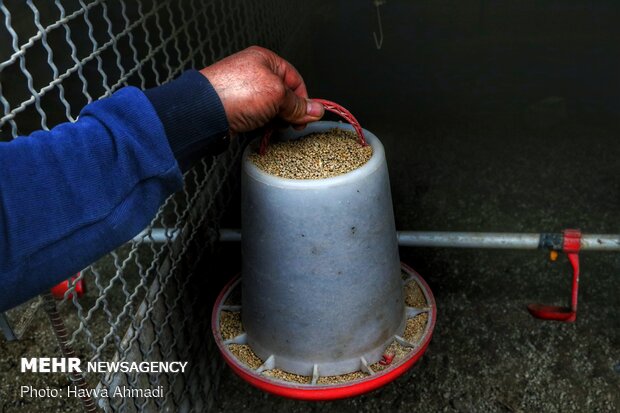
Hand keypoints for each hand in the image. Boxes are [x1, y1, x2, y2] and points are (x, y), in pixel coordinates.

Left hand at [199, 46, 323, 132]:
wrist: (204, 112)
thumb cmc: (233, 93)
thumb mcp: (277, 95)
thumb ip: (298, 104)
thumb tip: (314, 110)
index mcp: (265, 59)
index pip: (295, 79)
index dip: (304, 98)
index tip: (307, 116)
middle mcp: (254, 73)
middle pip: (284, 95)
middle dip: (290, 111)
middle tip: (292, 123)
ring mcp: (245, 91)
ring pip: (272, 108)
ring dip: (277, 120)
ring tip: (275, 126)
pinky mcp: (237, 108)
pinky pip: (259, 117)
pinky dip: (264, 124)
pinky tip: (264, 130)